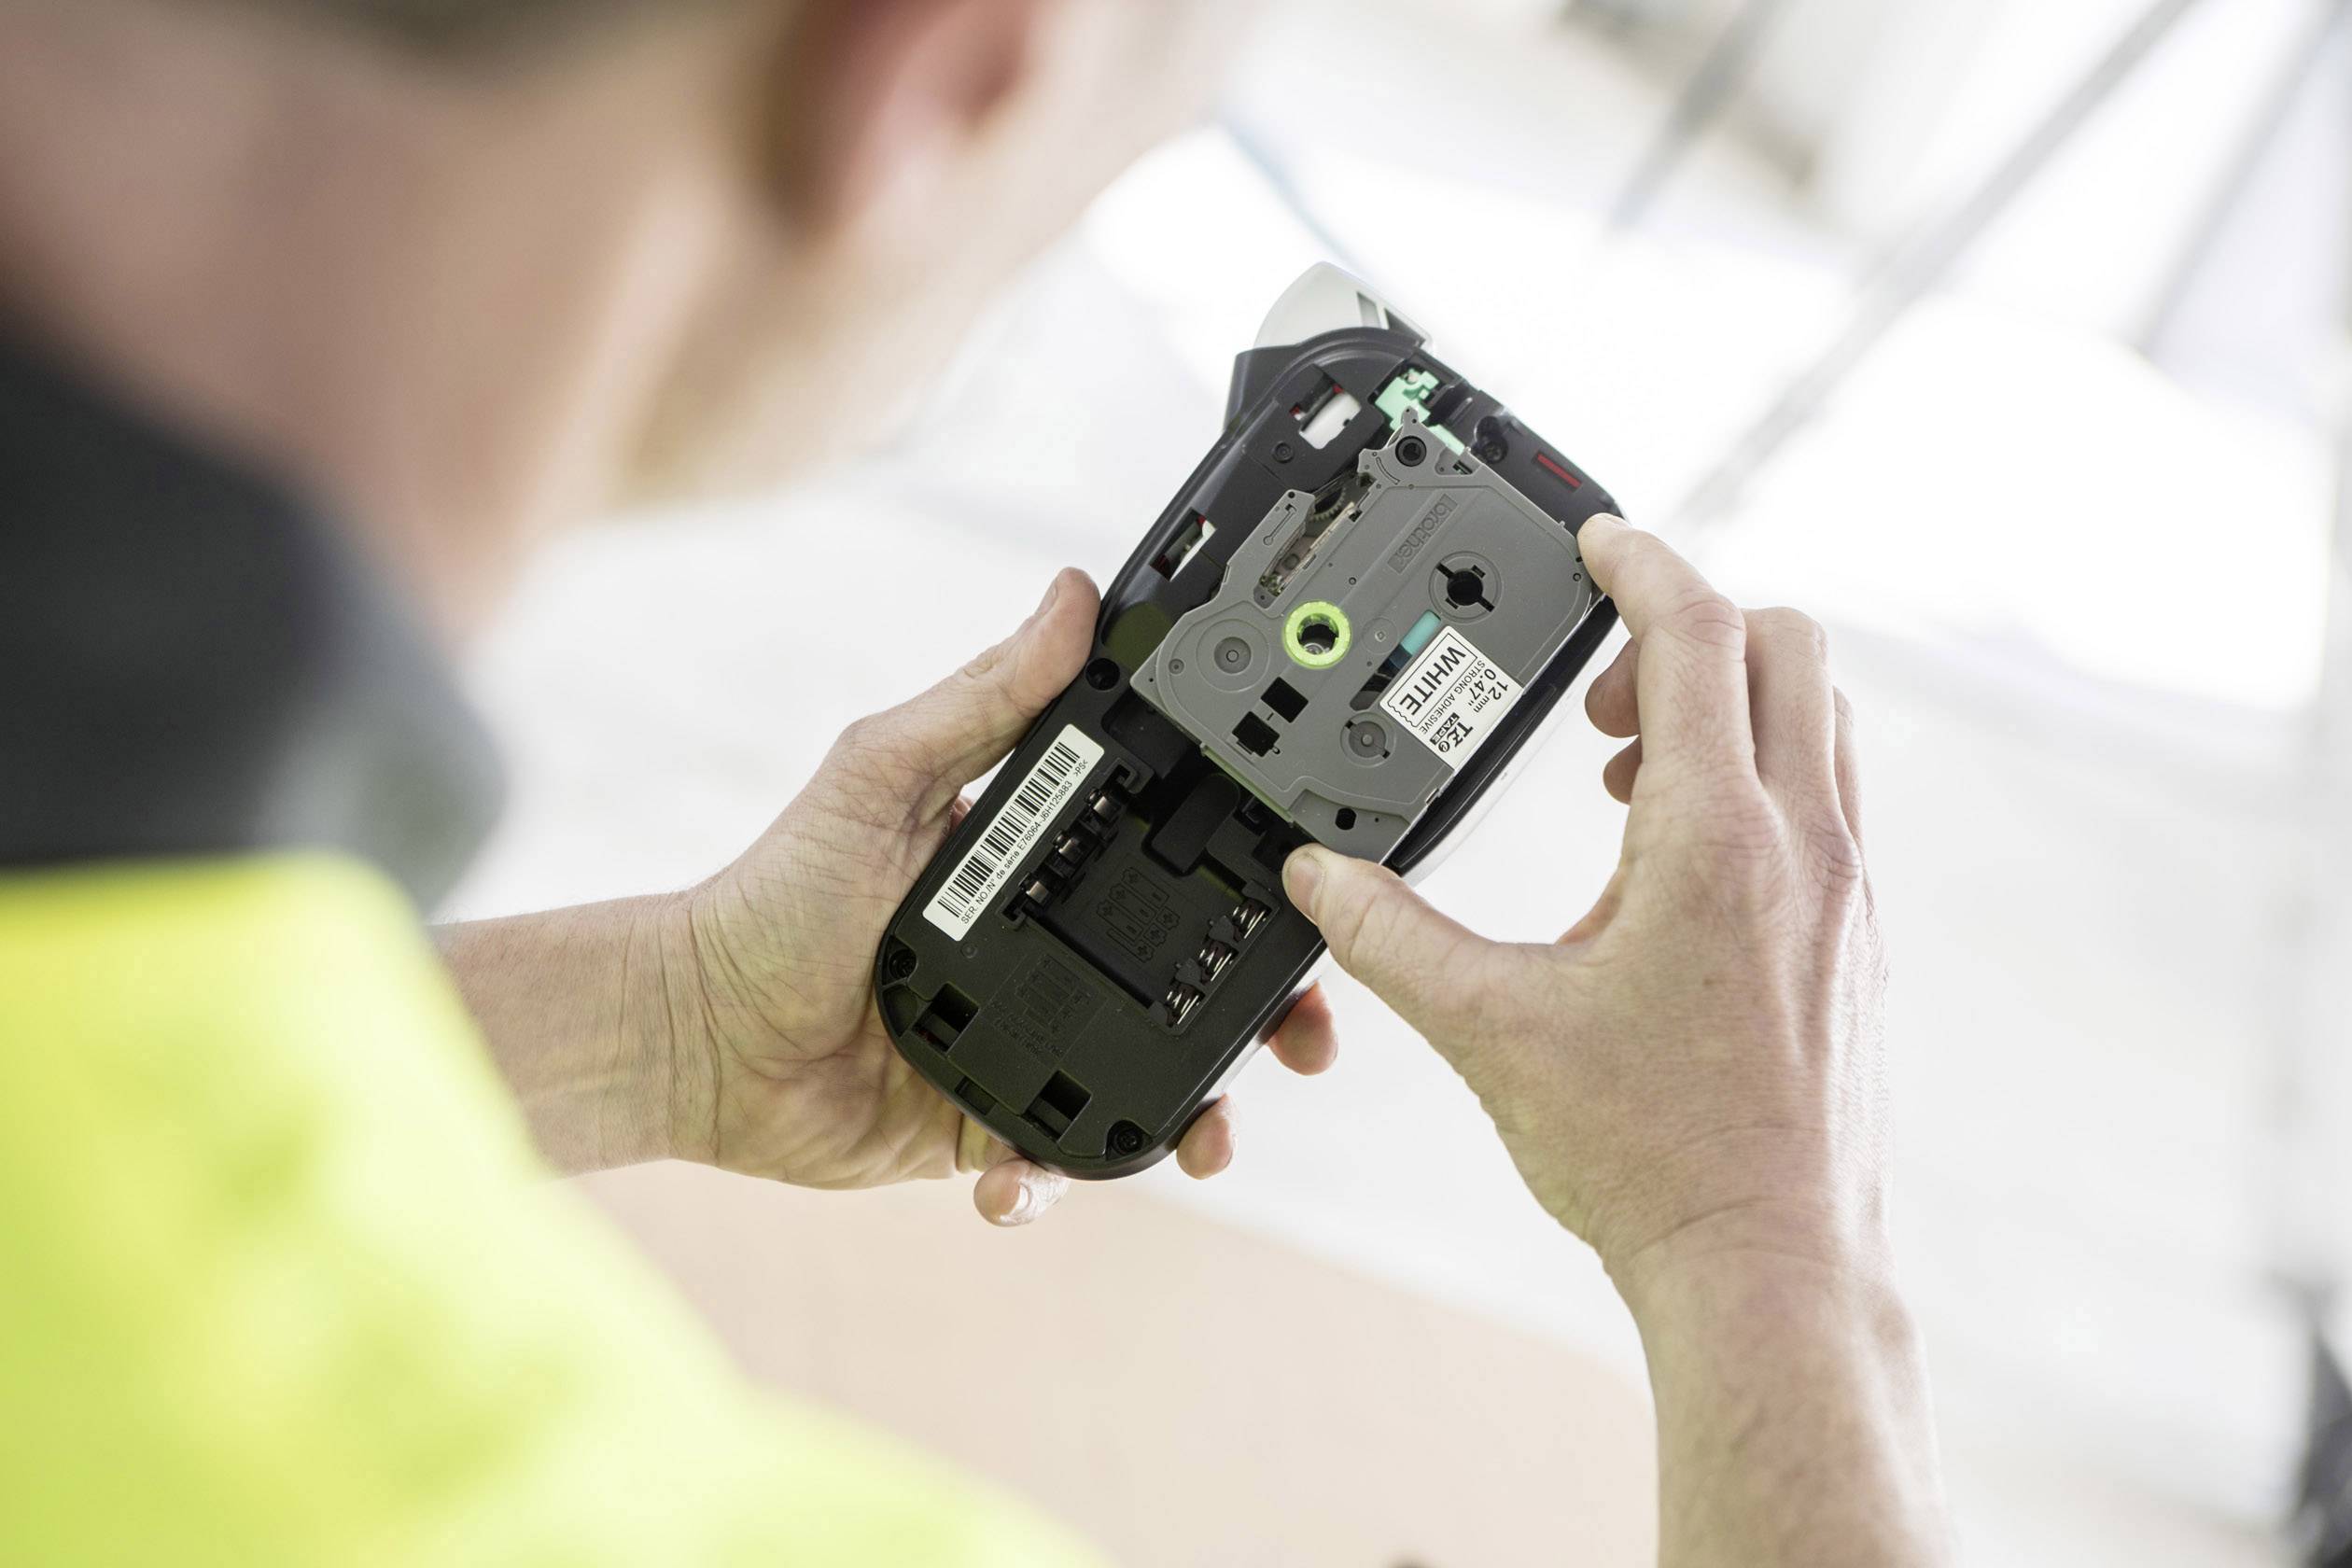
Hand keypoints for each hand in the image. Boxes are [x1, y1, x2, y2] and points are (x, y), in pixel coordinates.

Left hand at [671, 569, 1340, 1225]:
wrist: (694, 1039)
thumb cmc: (770, 896)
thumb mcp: (880, 776)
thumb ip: (980, 700)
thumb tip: (1068, 596)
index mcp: (1034, 863)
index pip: (1168, 860)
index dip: (1247, 881)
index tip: (1308, 896)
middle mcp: (1044, 951)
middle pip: (1188, 980)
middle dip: (1259, 1017)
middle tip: (1301, 1042)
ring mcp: (1025, 1042)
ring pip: (1147, 1080)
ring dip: (1196, 1114)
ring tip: (1210, 1139)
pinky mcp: (986, 1125)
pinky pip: (1055, 1161)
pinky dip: (1055, 1182)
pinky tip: (1023, 1181)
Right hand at [1278, 516, 1886, 1291]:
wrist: (1767, 1263)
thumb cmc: (1654, 1156)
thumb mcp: (1493, 1030)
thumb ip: (1393, 937)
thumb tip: (1320, 879)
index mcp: (1716, 840)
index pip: (1698, 633)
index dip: (1640, 562)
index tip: (1595, 540)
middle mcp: (1804, 847)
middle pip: (1786, 646)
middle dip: (1689, 628)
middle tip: (1598, 692)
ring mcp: (1846, 892)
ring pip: (1818, 720)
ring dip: (1729, 701)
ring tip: (1626, 775)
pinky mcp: (1855, 938)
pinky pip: (1824, 798)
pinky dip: (1757, 775)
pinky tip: (1672, 863)